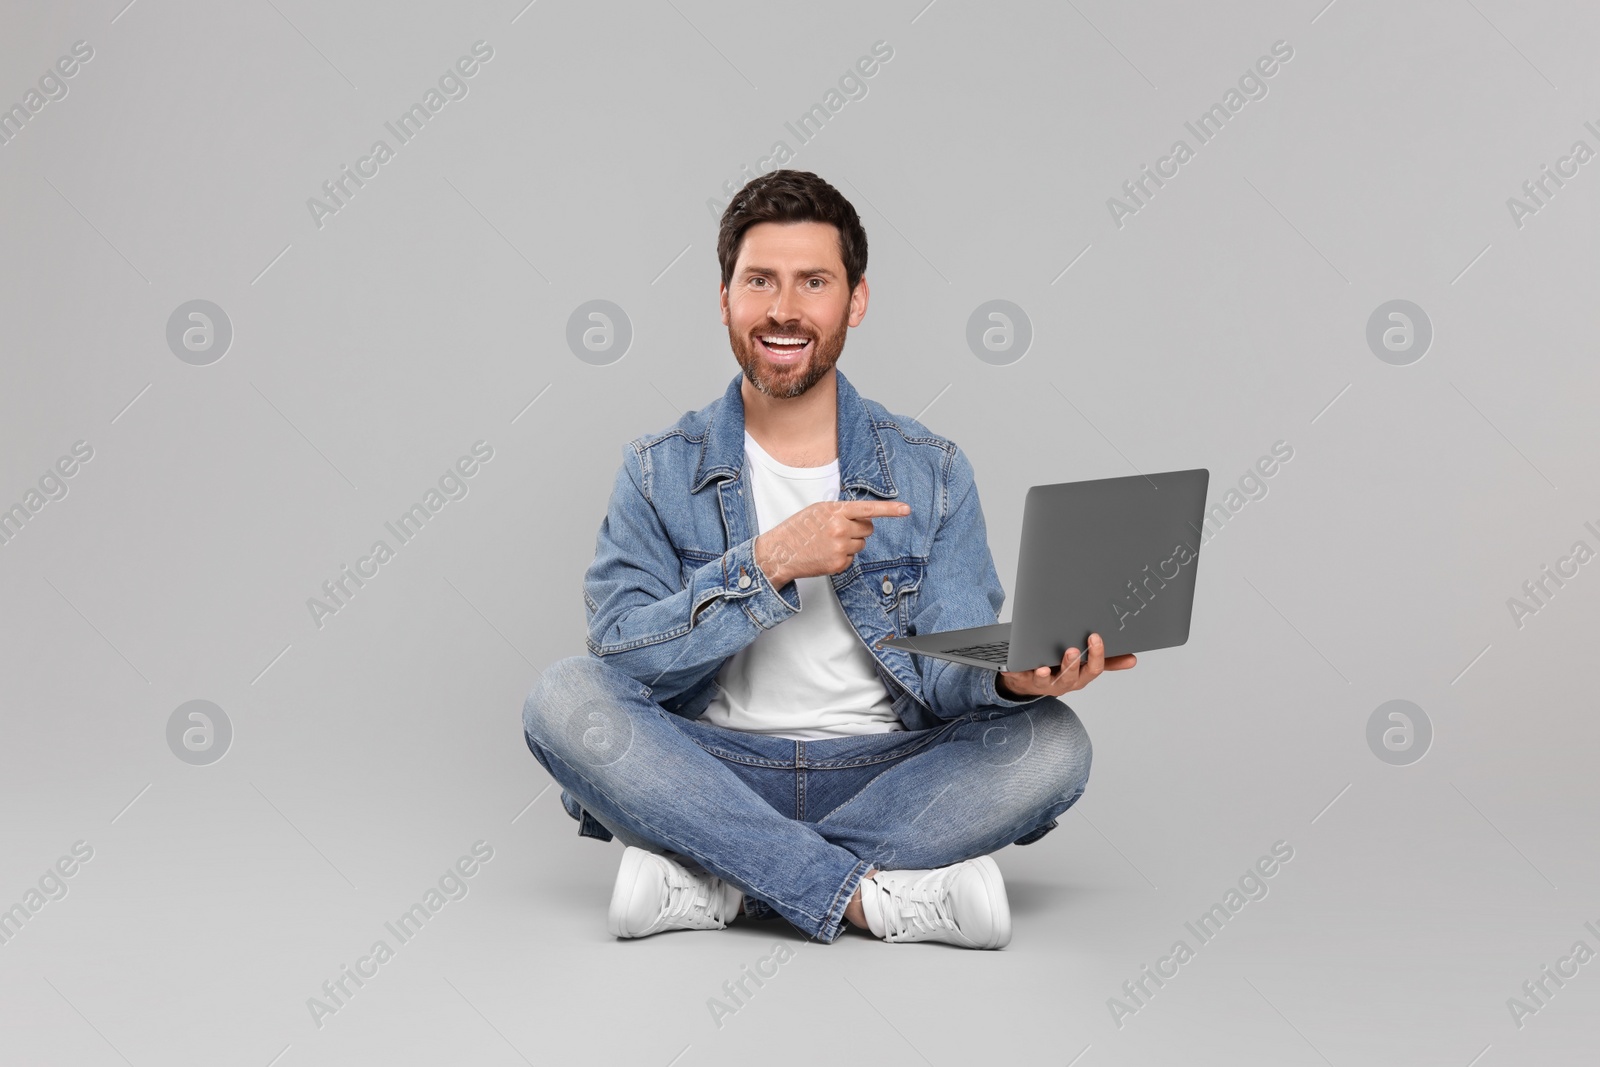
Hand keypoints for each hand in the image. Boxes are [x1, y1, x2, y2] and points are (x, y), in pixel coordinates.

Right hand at [754, 499, 910, 586]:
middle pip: (868, 528)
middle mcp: (840, 528)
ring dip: (850, 544)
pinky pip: (852, 558)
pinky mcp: (839, 563)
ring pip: (861, 544)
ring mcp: (841, 547)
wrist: (780, 552)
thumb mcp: (818, 511)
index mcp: (835, 511)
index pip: (869, 509)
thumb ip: (840, 511)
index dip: (891, 509)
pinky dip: (842, 557)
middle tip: (839, 531)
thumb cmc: (797, 529)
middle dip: (859, 530)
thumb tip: (861, 517)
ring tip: (828, 543)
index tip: (906, 509)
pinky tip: (825, 554)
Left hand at [996, 633, 1135, 699]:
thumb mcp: (1085, 667)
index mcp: (1081, 676)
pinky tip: (1018, 667)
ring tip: (1044, 667)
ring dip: (1044, 675)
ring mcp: (1044, 684)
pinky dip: (1019, 673)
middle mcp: (1064, 683)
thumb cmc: (1061, 669)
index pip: (1093, 669)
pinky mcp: (1024, 680)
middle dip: (1072, 665)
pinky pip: (1021, 678)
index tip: (1095, 638)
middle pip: (1071, 677)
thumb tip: (1132, 660)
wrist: (1030, 681)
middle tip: (1072, 650)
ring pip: (1047, 682)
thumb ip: (1107, 662)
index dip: (1095, 655)